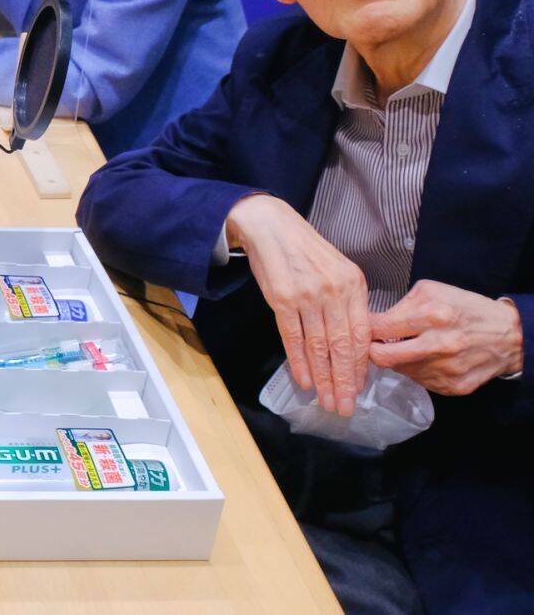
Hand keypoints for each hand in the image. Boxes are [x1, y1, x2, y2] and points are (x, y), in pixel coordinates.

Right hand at [226, 194, 370, 415]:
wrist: (271, 226)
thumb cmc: (304, 250)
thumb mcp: (337, 270)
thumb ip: (347, 301)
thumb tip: (352, 341)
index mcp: (353, 284)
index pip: (361, 334)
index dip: (360, 366)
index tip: (359, 388)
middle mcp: (334, 290)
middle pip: (342, 345)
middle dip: (344, 380)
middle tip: (345, 406)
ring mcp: (308, 294)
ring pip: (319, 345)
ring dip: (322, 377)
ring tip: (326, 399)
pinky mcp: (282, 298)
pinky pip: (292, 336)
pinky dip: (299, 361)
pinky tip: (303, 379)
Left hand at [368, 280, 522, 395]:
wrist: (509, 336)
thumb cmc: (467, 309)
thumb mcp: (432, 291)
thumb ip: (400, 305)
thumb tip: (374, 321)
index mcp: (433, 316)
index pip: (379, 329)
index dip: (365, 328)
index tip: (362, 327)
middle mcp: (439, 345)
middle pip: (382, 358)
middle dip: (372, 350)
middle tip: (374, 343)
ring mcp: (446, 370)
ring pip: (399, 370)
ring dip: (397, 360)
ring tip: (409, 346)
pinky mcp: (453, 387)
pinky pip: (419, 381)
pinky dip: (417, 370)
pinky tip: (427, 358)